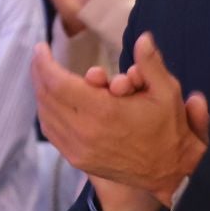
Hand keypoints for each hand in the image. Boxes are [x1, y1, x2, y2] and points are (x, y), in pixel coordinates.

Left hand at [30, 32, 208, 205]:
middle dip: (40, 74)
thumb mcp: (167, 92)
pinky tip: (50, 102)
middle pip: (47, 97)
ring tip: (44, 76)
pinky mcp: (77, 160)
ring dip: (41, 93)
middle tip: (40, 58)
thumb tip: (143, 38)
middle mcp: (85, 131)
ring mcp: (78, 149)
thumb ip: (151, 63)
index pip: (58, 83)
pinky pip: (52, 134)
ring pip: (46, 116)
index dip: (44, 63)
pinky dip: (47, 114)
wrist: (169, 172)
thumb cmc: (168, 129)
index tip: (41, 48)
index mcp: (103, 111)